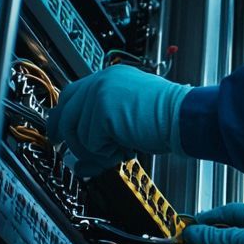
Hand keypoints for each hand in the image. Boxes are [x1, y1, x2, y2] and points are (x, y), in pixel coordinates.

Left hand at [47, 65, 191, 176]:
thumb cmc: (170, 119)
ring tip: (120, 152)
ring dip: (96, 152)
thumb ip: (104, 136)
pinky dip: (106, 153)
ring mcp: (100, 94)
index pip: (73, 96)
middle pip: (66, 112)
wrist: (184, 117)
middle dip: (67, 140)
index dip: (63, 119)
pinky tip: (125, 149)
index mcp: (110, 79)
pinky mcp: (102, 111)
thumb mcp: (130, 125)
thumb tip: (81, 164)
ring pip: (77, 133)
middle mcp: (102, 81)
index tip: (59, 137)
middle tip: (72, 157)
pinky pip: (90, 142)